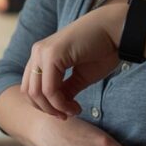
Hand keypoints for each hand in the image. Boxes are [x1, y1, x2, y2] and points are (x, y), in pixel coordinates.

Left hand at [23, 3, 125, 118]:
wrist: (116, 30)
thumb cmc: (102, 50)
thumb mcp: (79, 76)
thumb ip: (65, 90)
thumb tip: (57, 108)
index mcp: (41, 55)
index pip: (31, 87)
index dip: (44, 106)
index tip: (66, 113)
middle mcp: (37, 52)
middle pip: (29, 92)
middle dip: (48, 110)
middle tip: (68, 115)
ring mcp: (42, 52)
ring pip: (37, 93)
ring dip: (55, 109)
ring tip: (74, 111)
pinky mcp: (52, 55)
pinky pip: (49, 89)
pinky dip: (61, 103)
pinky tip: (76, 106)